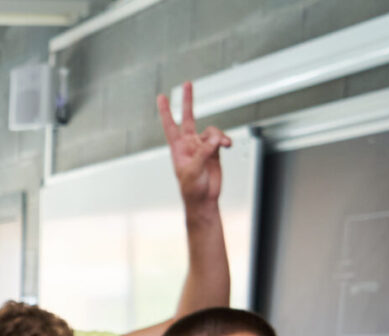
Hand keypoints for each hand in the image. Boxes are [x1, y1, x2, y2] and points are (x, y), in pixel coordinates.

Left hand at [158, 81, 230, 209]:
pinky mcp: (214, 150)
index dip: (166, 111)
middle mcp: (189, 144)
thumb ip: (203, 152)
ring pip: (211, 130)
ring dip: (218, 136)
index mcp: (178, 148)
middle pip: (188, 117)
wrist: (204, 198)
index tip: (161, 97)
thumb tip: (214, 139)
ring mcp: (202, 146)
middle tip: (187, 84)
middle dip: (188, 101)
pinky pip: (220, 139)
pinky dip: (224, 140)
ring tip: (223, 145)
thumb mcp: (193, 170)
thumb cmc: (191, 188)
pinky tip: (227, 145)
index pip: (170, 126)